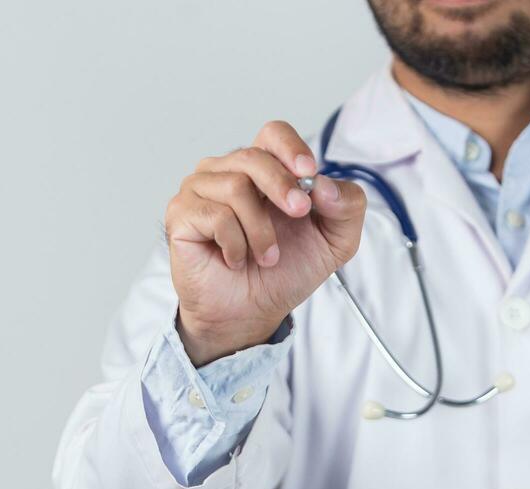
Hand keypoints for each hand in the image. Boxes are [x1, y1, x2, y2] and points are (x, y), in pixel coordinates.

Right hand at [164, 120, 366, 365]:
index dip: (291, 148)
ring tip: (266, 256)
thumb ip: (347, 207)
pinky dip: (235, 243)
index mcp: (262, 170)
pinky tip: (236, 259)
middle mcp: (227, 172)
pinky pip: (214, 214)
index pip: (273, 134)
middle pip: (254, 156)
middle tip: (299, 214)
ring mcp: (199, 191)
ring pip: (235, 187)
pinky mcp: (181, 215)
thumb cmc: (283, 272)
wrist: (250, 313)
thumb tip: (325, 185)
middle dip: (282, 186)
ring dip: (260, 230)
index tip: (309, 174)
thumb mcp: (334, 241)